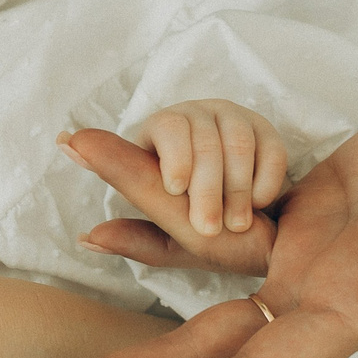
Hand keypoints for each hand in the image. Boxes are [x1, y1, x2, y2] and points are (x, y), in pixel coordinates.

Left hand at [62, 126, 274, 278]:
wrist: (260, 231)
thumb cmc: (205, 229)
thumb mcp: (169, 240)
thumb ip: (134, 238)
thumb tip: (86, 238)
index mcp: (158, 136)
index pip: (166, 129)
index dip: (173, 157)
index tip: (174, 189)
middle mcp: (192, 117)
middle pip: (202, 139)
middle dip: (206, 189)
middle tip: (207, 230)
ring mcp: (230, 118)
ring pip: (237, 141)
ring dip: (236, 189)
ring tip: (235, 224)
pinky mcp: (265, 129)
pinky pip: (270, 147)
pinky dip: (265, 181)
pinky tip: (258, 204)